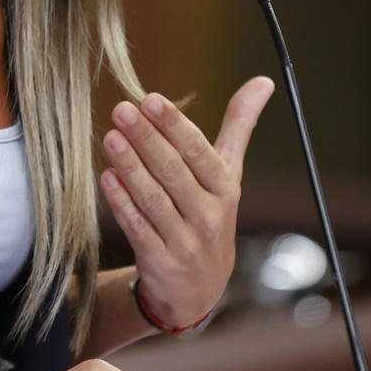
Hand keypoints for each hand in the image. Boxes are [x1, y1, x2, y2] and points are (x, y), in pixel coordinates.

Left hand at [100, 77, 274, 329]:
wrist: (199, 289)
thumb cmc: (210, 213)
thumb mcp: (230, 173)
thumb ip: (240, 126)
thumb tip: (263, 81)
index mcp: (226, 188)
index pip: (199, 152)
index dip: (175, 126)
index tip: (150, 99)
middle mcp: (210, 215)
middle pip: (174, 172)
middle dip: (147, 139)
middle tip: (121, 110)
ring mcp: (186, 242)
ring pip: (155, 200)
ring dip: (131, 168)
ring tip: (110, 138)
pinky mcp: (161, 262)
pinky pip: (139, 229)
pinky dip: (123, 204)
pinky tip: (107, 178)